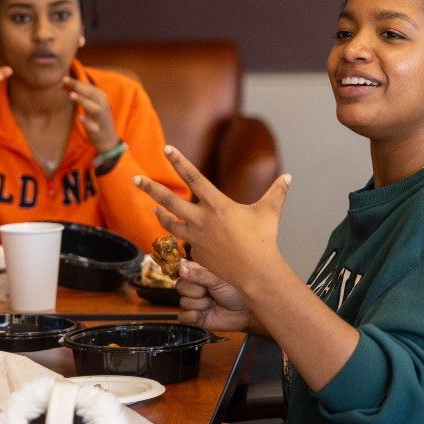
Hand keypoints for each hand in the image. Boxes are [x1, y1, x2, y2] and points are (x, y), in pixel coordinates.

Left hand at [64, 77, 118, 151]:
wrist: (108, 138)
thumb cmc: (96, 118)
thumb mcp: (90, 104)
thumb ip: (79, 94)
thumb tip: (63, 84)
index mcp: (101, 97)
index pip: (88, 87)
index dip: (76, 82)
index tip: (64, 78)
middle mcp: (102, 105)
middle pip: (90, 93)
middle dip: (78, 86)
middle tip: (65, 80)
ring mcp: (101, 118)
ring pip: (93, 107)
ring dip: (82, 100)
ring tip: (71, 95)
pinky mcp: (98, 130)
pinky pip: (92, 126)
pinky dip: (86, 121)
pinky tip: (79, 117)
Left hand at [134, 146, 290, 294]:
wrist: (255, 273)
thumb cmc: (264, 241)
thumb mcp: (270, 212)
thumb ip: (277, 193)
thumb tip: (289, 178)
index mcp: (217, 204)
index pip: (194, 177)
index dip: (179, 161)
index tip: (167, 149)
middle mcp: (201, 219)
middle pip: (169, 200)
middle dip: (150, 188)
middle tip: (135, 178)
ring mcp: (196, 238)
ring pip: (170, 223)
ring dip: (160, 214)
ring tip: (153, 209)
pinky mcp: (196, 254)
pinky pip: (185, 243)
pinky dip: (182, 238)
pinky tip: (181, 237)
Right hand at [176, 260, 251, 331]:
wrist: (245, 312)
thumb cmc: (236, 291)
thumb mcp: (219, 279)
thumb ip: (199, 274)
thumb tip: (181, 269)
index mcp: (199, 273)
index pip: (181, 269)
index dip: (184, 273)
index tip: (191, 276)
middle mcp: (194, 287)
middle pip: (180, 286)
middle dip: (197, 291)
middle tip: (211, 292)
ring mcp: (193, 302)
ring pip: (183, 302)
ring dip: (200, 304)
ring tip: (213, 303)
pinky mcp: (194, 317)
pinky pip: (183, 317)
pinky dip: (193, 316)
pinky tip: (205, 314)